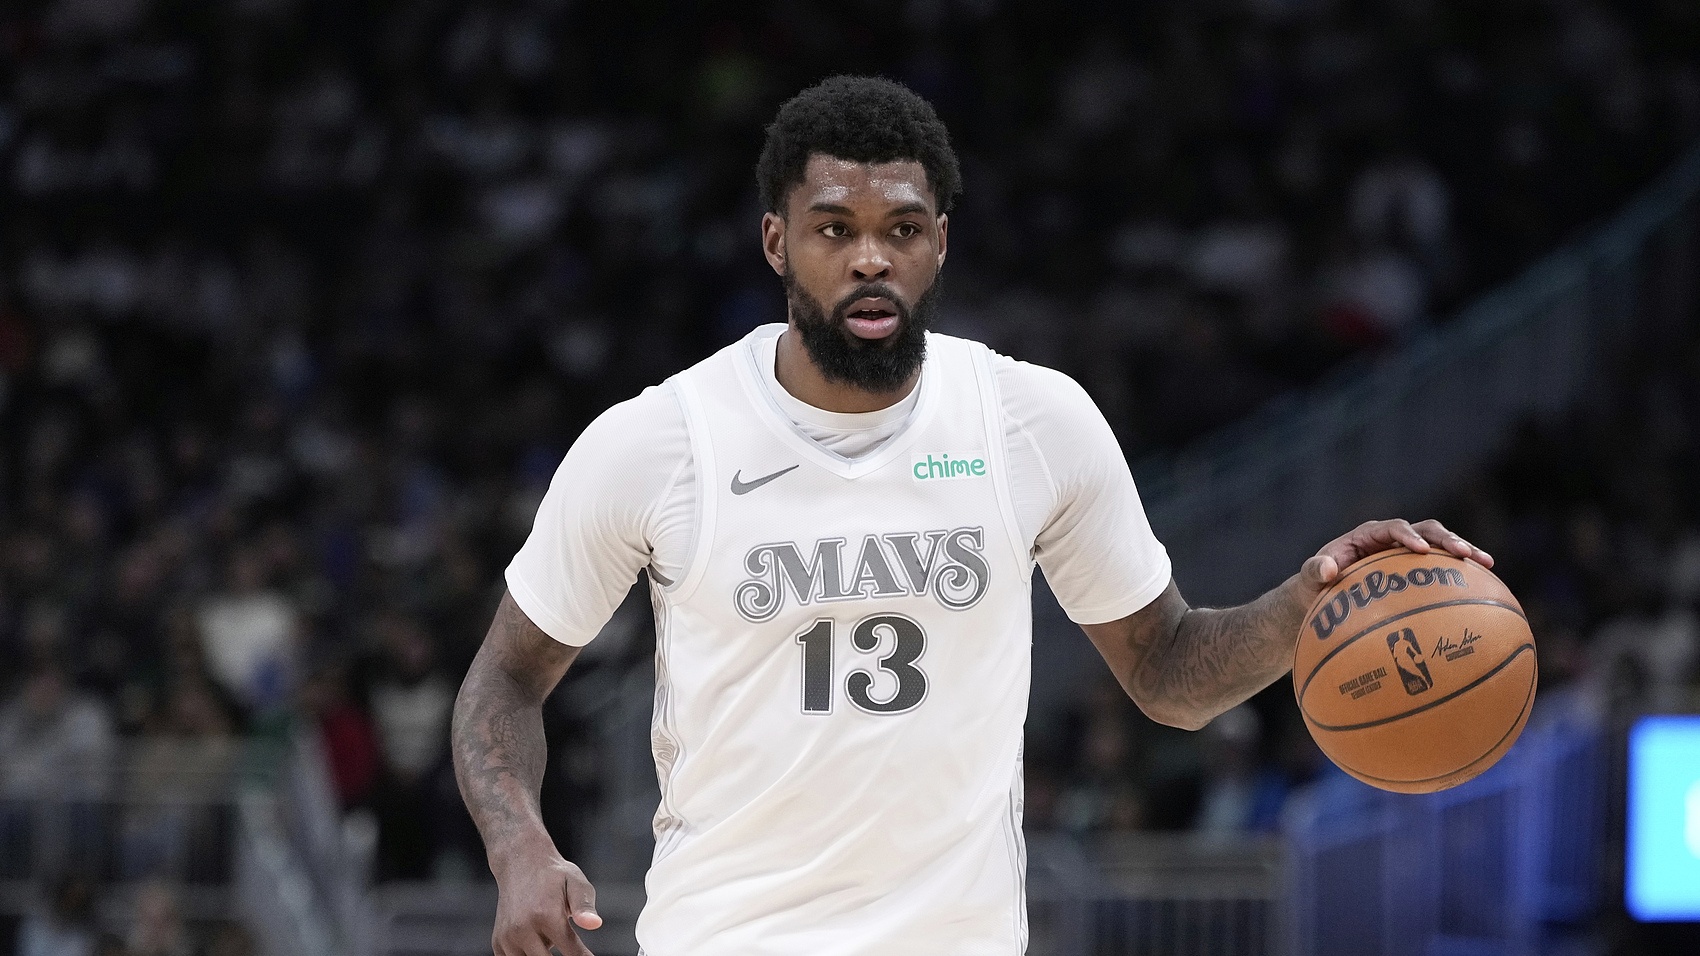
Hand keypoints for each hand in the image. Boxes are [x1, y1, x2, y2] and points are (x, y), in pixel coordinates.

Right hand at [492, 849, 601, 955]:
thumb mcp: (576, 882)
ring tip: (548, 936)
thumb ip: (585, 906)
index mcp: (545, 915)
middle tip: (571, 949)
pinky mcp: (498, 943)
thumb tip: (595, 924)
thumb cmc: (554, 875)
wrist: (520, 864)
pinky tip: (535, 941)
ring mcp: (507, 938)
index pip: (571, 952)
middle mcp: (522, 929)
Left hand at [1299, 518, 1492, 592]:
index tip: (1421, 550)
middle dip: (1447, 539)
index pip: (1392, 528)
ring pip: (1441, 546)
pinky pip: (1442, 568)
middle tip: (1465, 554)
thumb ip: (1313, 571)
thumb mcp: (1309, 578)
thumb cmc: (1316, 585)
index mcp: (1367, 536)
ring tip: (1487, 564)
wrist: (1324, 594)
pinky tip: (1486, 589)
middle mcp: (1392, 539)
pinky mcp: (1418, 570)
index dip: (1407, 536)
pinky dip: (1461, 575)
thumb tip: (1326, 570)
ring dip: (1463, 551)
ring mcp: (1407, 554)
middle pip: (1426, 530)